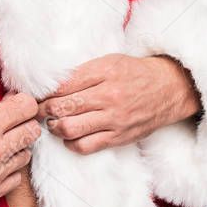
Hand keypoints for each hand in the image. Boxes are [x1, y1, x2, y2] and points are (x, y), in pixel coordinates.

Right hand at [0, 91, 41, 204]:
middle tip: (12, 123)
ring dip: (16, 148)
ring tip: (0, 143)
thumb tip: (12, 104)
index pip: (28, 108)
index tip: (19, 105)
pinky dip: (8, 170)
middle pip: (32, 132)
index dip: (24, 103)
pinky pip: (15, 179)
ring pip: (25, 156)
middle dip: (24, 124)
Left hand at [36, 53, 202, 154]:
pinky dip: (71, 143)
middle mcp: (108, 95)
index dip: (45, 92)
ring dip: (55, 127)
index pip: (63, 85)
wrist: (168, 88)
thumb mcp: (109, 61)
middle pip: (63, 107)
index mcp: (103, 72)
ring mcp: (114, 118)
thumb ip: (84, 72)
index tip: (38, 94)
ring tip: (52, 123)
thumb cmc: (134, 72)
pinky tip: (68, 137)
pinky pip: (86, 146)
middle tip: (39, 110)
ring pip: (71, 128)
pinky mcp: (119, 137)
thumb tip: (54, 85)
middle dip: (44, 110)